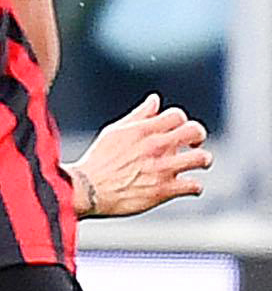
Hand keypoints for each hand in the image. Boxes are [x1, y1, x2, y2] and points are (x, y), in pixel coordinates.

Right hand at [70, 93, 209, 216]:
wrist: (88, 189)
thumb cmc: (99, 160)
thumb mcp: (115, 131)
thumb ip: (139, 115)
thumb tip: (155, 100)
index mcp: (144, 130)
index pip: (178, 115)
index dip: (180, 121)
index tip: (176, 130)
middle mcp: (156, 147)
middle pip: (195, 131)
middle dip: (198, 137)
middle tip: (193, 145)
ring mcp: (162, 169)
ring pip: (202, 159)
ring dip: (203, 161)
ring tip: (197, 164)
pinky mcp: (164, 190)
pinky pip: (195, 186)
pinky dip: (194, 187)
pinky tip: (187, 187)